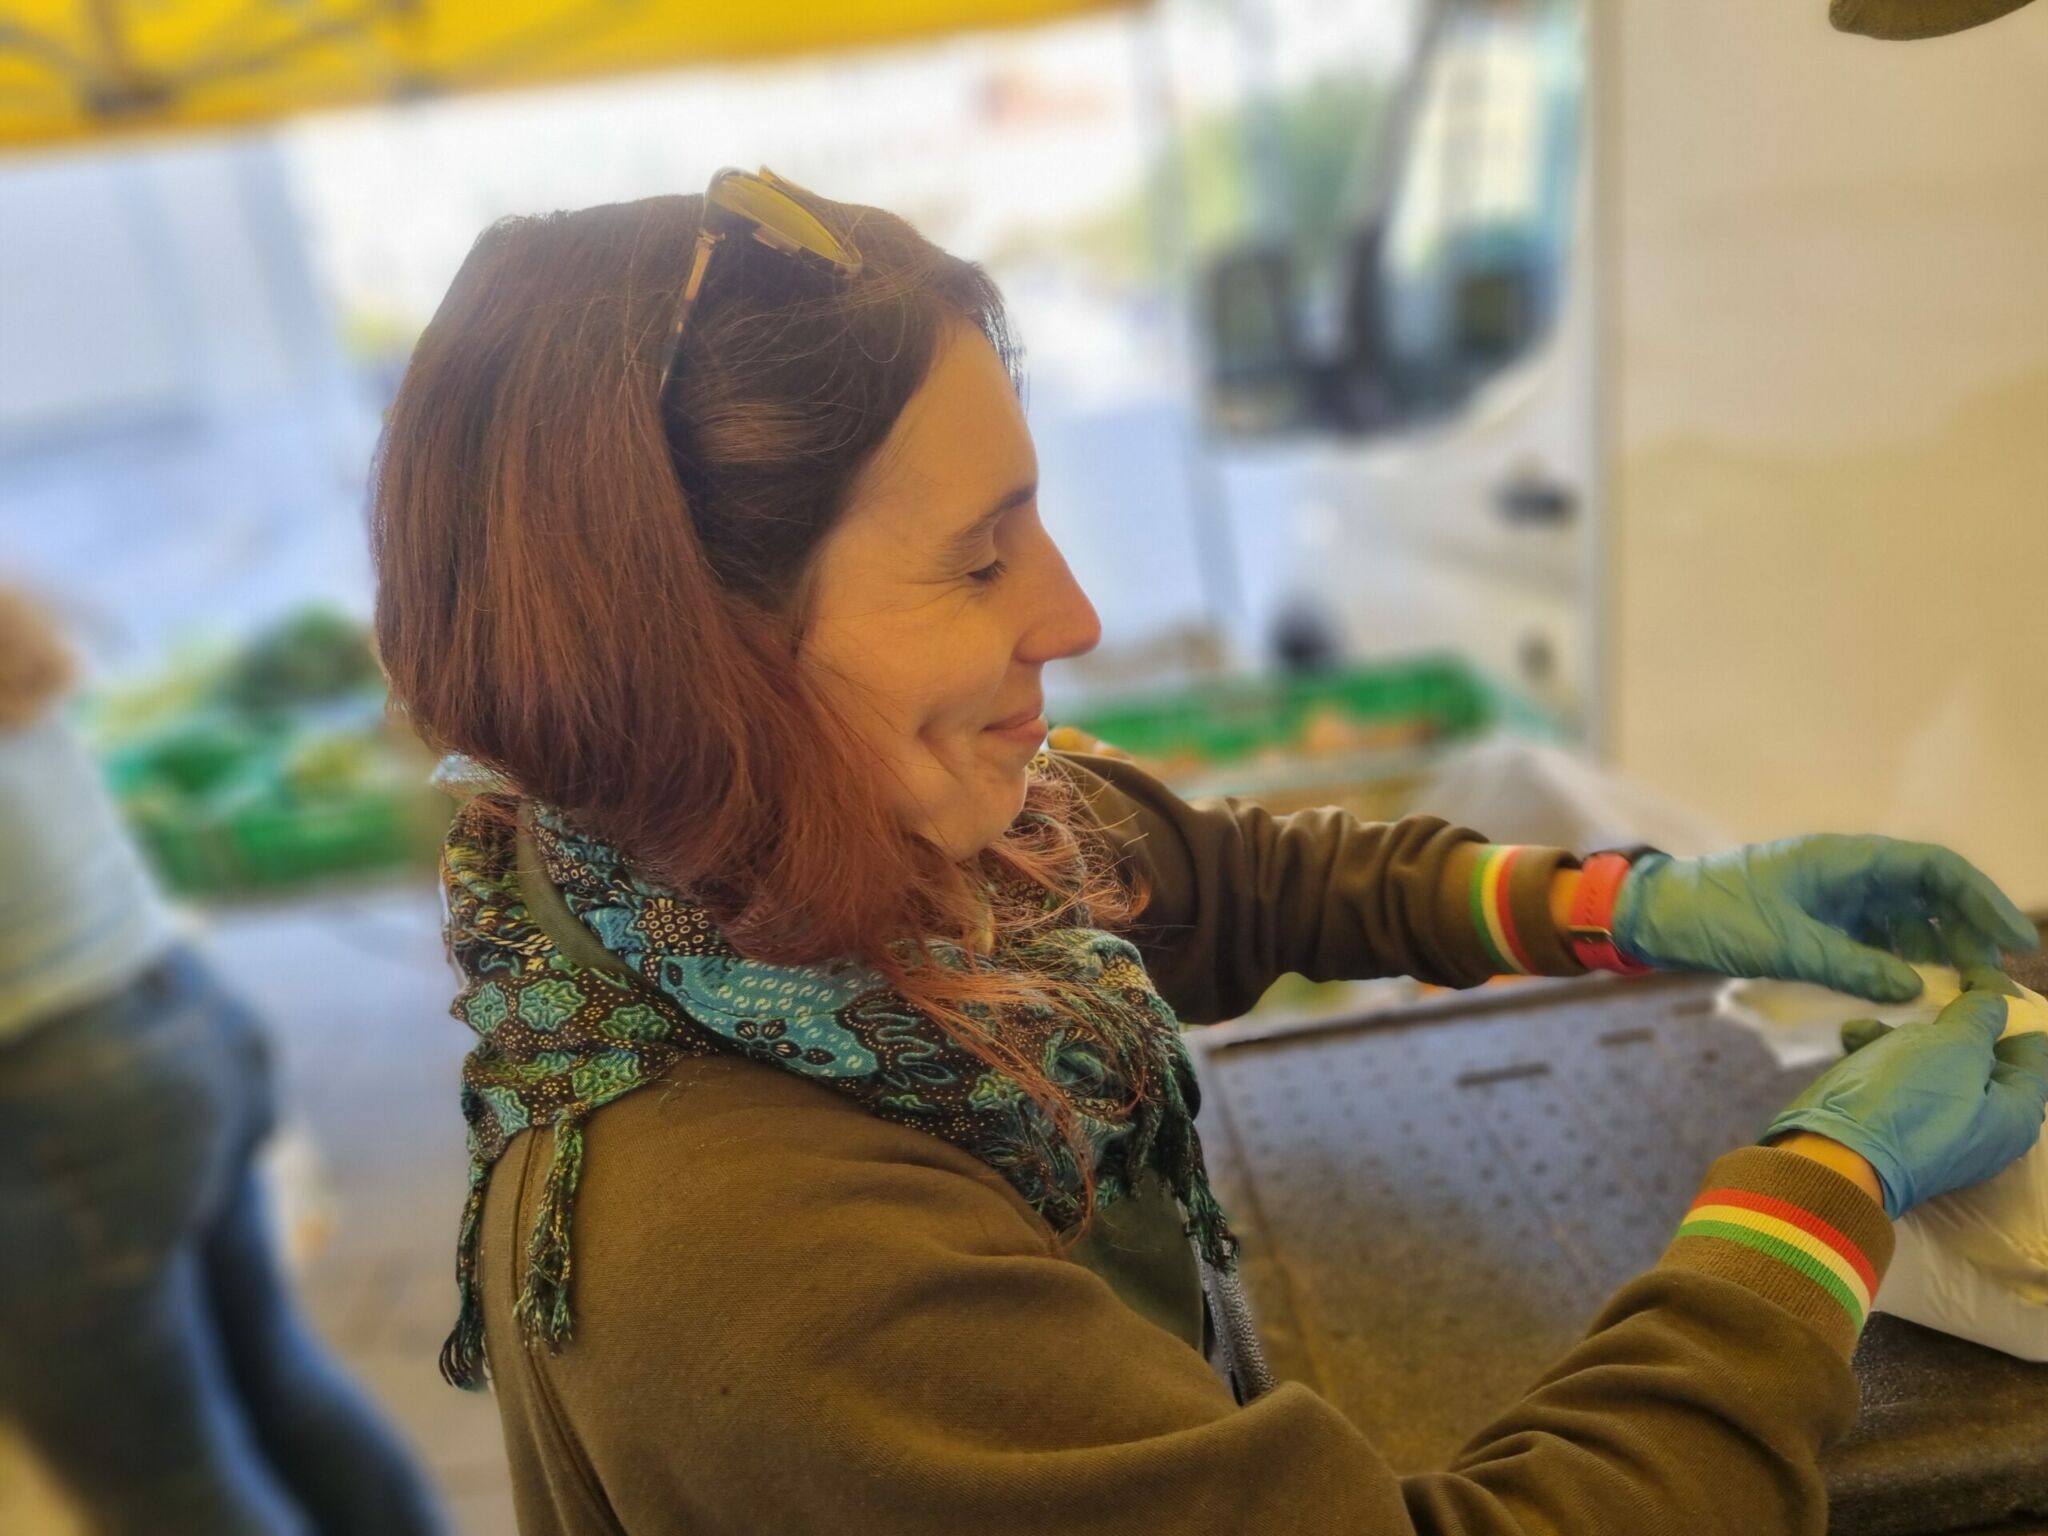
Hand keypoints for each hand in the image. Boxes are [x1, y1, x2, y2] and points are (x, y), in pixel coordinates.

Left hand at [1613, 834, 2036, 1001]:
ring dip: (1937, 952)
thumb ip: (1851, 966)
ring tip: (1962, 992)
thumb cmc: (1715, 917)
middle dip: (1968, 933)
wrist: (1660, 916)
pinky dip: (1900, 961)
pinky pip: (1876, 937)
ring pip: (1906, 919)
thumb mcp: (1785, 945)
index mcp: (1844, 859)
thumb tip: (1916, 988)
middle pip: (1929, 895)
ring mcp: (1835, 896)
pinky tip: (1916, 992)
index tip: (2016, 938)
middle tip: (1993, 980)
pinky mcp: (1820, 921)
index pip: (1934, 869)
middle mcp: (1847, 871)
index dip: (1982, 900)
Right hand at [1762, 969, 2047, 1217]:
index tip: (1973, 975)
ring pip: (1932, 1066)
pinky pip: (1898, 1085)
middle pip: (1979, 1057)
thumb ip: (1981, 1017)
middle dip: (1946, 1023)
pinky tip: (1853, 1040)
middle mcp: (1985, 1126)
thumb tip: (1996, 1003)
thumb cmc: (1909, 1100)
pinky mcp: (1896, 1130)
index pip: (2031, 1049)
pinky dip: (1879, 1060)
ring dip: (1902, 1038)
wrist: (1834, 1156)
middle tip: (1925, 993)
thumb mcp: (1954, 1047)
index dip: (2007, 1007)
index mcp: (2015, 1113)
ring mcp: (1938, 1130)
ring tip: (1870, 1024)